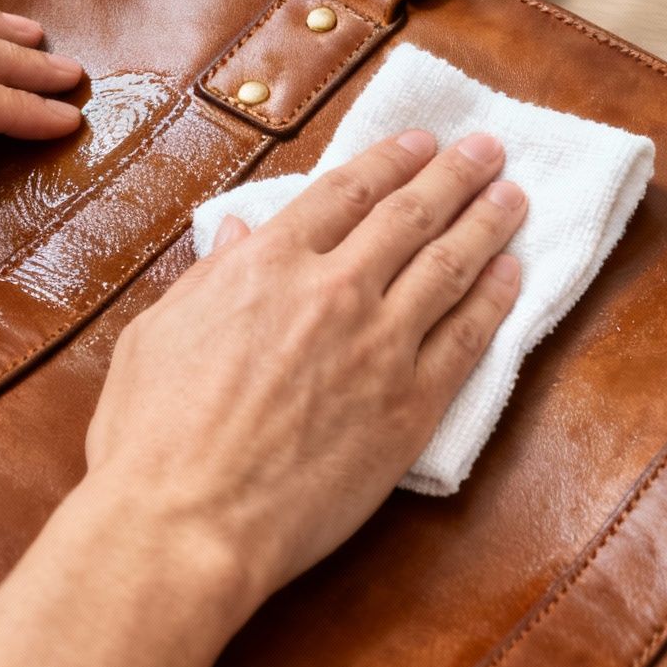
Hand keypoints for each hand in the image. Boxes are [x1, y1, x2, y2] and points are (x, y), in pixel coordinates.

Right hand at [0, 130, 526, 666]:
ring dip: (487, 223)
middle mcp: (334, 289)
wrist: (188, 524)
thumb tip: (241, 232)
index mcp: (270, 264)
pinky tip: (513, 275)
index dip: (392, 160)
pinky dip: (495, 300)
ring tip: (513, 196)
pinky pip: (468, 338)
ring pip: (451, 265)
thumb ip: (211, 276)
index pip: (348, 190)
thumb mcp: (157, 333)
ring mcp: (380, 345)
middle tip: (489, 150)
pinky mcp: (411, 405)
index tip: (423, 142)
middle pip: (411, 215)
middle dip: (455, 175)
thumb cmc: (153, 438)